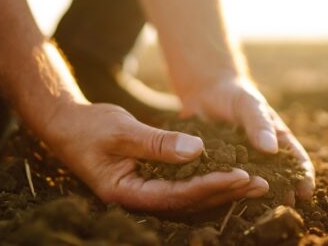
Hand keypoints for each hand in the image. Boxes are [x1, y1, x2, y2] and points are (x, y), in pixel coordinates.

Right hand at [43, 102, 268, 210]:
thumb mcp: (121, 130)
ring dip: (221, 190)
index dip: (210, 186)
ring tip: (254, 183)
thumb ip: (157, 143)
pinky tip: (229, 175)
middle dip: (224, 192)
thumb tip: (199, 150)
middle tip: (260, 183)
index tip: (241, 175)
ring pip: (189, 197)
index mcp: (126, 193)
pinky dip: (207, 180)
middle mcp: (137, 199)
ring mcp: (144, 192)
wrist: (66, 125)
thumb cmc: (88, 127)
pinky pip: (183, 186)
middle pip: (188, 202)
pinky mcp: (150, 182)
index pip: (176, 195)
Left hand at [179, 77, 315, 202]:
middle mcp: (262, 156)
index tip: (306, 191)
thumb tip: (271, 149)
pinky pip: (226, 180)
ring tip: (260, 210)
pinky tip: (228, 200)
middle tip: (285, 208)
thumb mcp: (249, 105)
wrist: (205, 92)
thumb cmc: (235, 95)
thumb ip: (259, 124)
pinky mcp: (220, 166)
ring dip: (257, 196)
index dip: (303, 177)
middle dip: (283, 193)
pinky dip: (229, 189)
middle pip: (278, 179)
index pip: (296, 161)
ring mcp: (242, 163)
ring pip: (252, 183)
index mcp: (277, 140)